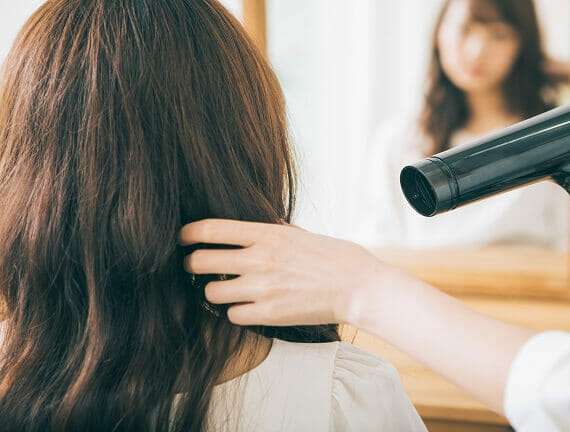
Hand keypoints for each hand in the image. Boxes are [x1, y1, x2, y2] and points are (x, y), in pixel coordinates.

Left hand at [178, 219, 398, 325]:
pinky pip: (232, 315)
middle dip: (190, 265)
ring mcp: (261, 289)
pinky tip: (246, 307)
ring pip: (211, 293)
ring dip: (212, 292)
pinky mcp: (268, 314)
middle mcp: (258, 259)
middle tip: (192, 267)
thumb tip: (249, 226)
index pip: (210, 230)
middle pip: (200, 261)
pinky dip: (235, 312)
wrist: (356, 285)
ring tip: (222, 290)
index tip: (181, 238)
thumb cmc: (332, 256)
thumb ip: (270, 231)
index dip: (186, 234)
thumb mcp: (298, 233)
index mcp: (266, 234)